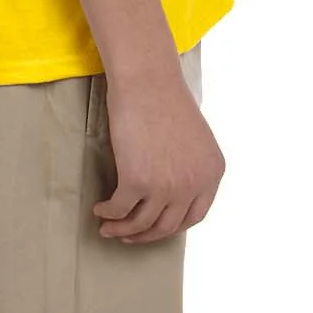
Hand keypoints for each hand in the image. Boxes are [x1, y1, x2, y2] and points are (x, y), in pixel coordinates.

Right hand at [91, 64, 225, 244]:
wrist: (147, 78)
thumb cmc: (164, 97)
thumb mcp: (193, 137)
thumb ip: (189, 166)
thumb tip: (170, 192)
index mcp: (212, 172)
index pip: (195, 216)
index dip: (172, 226)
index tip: (154, 227)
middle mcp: (194, 184)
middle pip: (167, 226)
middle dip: (144, 235)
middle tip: (126, 234)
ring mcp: (167, 186)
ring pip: (142, 224)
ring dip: (122, 229)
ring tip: (108, 226)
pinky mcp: (137, 181)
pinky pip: (119, 209)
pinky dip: (108, 213)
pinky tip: (100, 209)